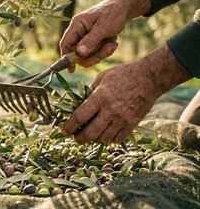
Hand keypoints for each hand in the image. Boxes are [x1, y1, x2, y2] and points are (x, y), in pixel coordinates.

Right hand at [59, 0, 150, 72]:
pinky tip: (113, 42)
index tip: (71, 70)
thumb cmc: (113, 14)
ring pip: (88, 54)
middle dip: (91, 56)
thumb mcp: (103, 27)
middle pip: (77, 52)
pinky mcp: (93, 40)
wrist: (124, 8)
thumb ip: (91, 40)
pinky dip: (105, 50)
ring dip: (101, 53)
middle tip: (102, 56)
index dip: (66, 57)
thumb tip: (79, 53)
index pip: (66, 43)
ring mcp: (86, 36)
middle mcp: (79, 31)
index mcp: (77, 24)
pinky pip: (96, 52)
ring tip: (112, 44)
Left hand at [60, 44, 191, 143]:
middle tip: (75, 137)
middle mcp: (110, 110)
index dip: (69, 126)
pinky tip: (104, 133)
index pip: (80, 117)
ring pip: (103, 139)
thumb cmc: (123, 74)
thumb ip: (90, 91)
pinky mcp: (132, 125)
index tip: (63, 130)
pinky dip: (108, 139)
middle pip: (90, 133)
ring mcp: (122, 119)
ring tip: (89, 135)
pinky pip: (116, 139)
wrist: (150, 78)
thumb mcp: (102, 77)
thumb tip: (79, 103)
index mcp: (100, 97)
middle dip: (79, 138)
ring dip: (93, 139)